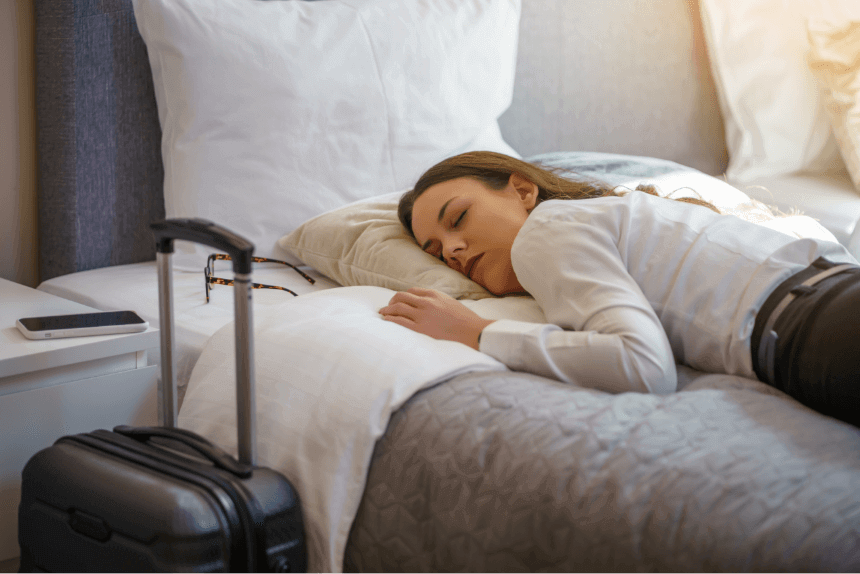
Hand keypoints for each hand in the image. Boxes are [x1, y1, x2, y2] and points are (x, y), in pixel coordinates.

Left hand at [379, 287, 493, 349]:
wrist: (473, 332)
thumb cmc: (466, 320)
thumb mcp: (451, 303)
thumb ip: (438, 301)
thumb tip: (428, 305)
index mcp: (434, 295)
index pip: (412, 291)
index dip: (404, 296)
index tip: (399, 301)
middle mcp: (426, 302)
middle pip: (401, 297)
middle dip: (392, 300)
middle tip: (387, 306)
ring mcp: (422, 316)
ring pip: (397, 307)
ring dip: (387, 309)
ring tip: (382, 313)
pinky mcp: (420, 329)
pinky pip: (399, 321)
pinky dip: (390, 319)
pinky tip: (386, 320)